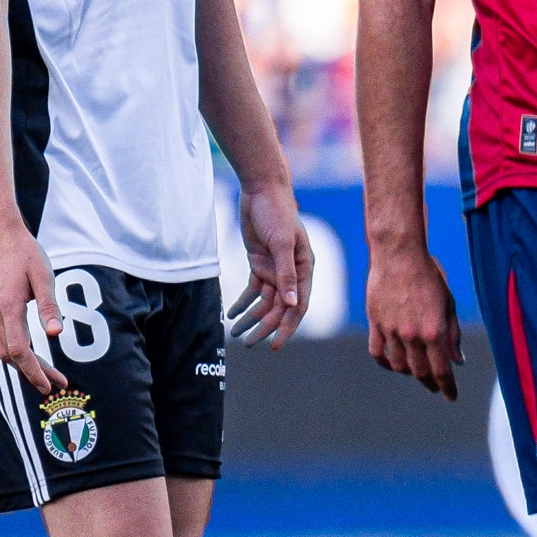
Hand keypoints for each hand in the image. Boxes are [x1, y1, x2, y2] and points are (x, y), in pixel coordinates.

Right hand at [0, 217, 65, 394]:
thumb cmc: (22, 250)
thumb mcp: (43, 275)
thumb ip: (49, 305)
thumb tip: (56, 334)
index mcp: (8, 307)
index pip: (19, 351)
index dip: (34, 371)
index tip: (50, 385)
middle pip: (9, 355)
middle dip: (32, 373)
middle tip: (54, 384)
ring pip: (1, 347)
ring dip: (22, 364)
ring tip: (44, 373)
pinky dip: (13, 350)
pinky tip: (28, 352)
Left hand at [227, 179, 311, 348]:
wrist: (262, 191)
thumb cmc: (277, 213)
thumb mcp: (282, 243)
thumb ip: (286, 273)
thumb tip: (292, 304)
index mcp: (304, 269)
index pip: (298, 306)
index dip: (288, 327)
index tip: (275, 345)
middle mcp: (291, 272)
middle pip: (279, 307)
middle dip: (264, 326)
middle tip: (248, 343)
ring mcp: (275, 268)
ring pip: (264, 301)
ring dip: (251, 317)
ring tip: (236, 333)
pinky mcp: (259, 263)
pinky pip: (252, 289)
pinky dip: (242, 302)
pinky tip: (232, 314)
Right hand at [366, 238, 462, 398]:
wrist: (399, 255)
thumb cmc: (430, 275)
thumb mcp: (449, 303)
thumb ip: (452, 334)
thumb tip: (457, 360)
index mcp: (434, 331)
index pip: (441, 370)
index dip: (447, 387)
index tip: (451, 396)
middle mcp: (411, 335)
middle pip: (420, 372)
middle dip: (431, 383)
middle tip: (436, 388)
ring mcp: (390, 330)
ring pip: (398, 365)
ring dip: (409, 373)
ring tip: (418, 371)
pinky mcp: (375, 323)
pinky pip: (377, 352)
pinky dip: (386, 362)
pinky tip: (394, 362)